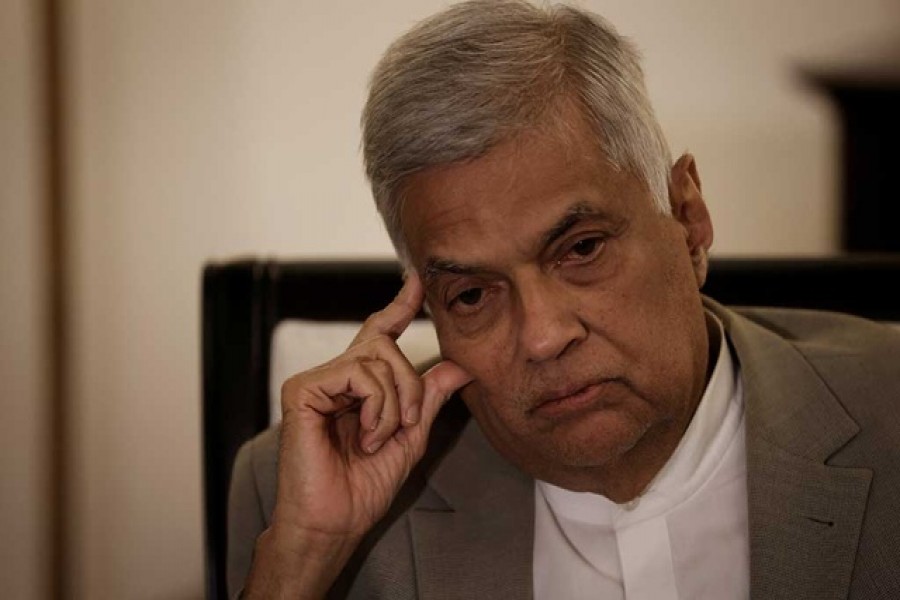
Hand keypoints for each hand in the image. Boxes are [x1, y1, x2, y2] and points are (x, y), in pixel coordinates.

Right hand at [244, 273, 471, 598]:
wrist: (335, 521)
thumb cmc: (364, 486)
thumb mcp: (409, 436)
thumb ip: (428, 398)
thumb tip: (459, 366)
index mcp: (357, 386)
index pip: (379, 333)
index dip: (398, 305)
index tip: (415, 280)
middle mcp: (335, 377)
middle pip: (386, 346)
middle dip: (410, 386)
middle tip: (405, 425)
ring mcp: (316, 381)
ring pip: (377, 360)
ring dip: (394, 405)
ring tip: (378, 439)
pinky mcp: (302, 389)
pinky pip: (358, 374)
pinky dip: (375, 408)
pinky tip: (364, 436)